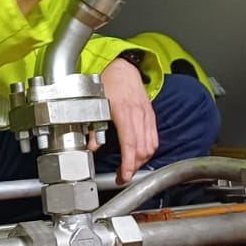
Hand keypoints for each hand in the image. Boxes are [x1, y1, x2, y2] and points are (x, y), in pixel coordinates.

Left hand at [98, 57, 156, 182]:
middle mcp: (138, 115)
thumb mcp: (94, 105)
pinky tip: (140, 156)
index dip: (128, 164)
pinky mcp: (152, 116)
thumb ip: (92, 129)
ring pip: (150, 146)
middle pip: (141, 149)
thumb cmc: (108, 84)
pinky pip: (154, 139)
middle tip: (122, 176)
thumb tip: (91, 149)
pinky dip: (148, 151)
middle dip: (133, 167)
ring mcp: (147, 116)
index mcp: (123, 112)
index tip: (124, 176)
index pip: (129, 144)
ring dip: (141, 161)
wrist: (123, 68)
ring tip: (129, 168)